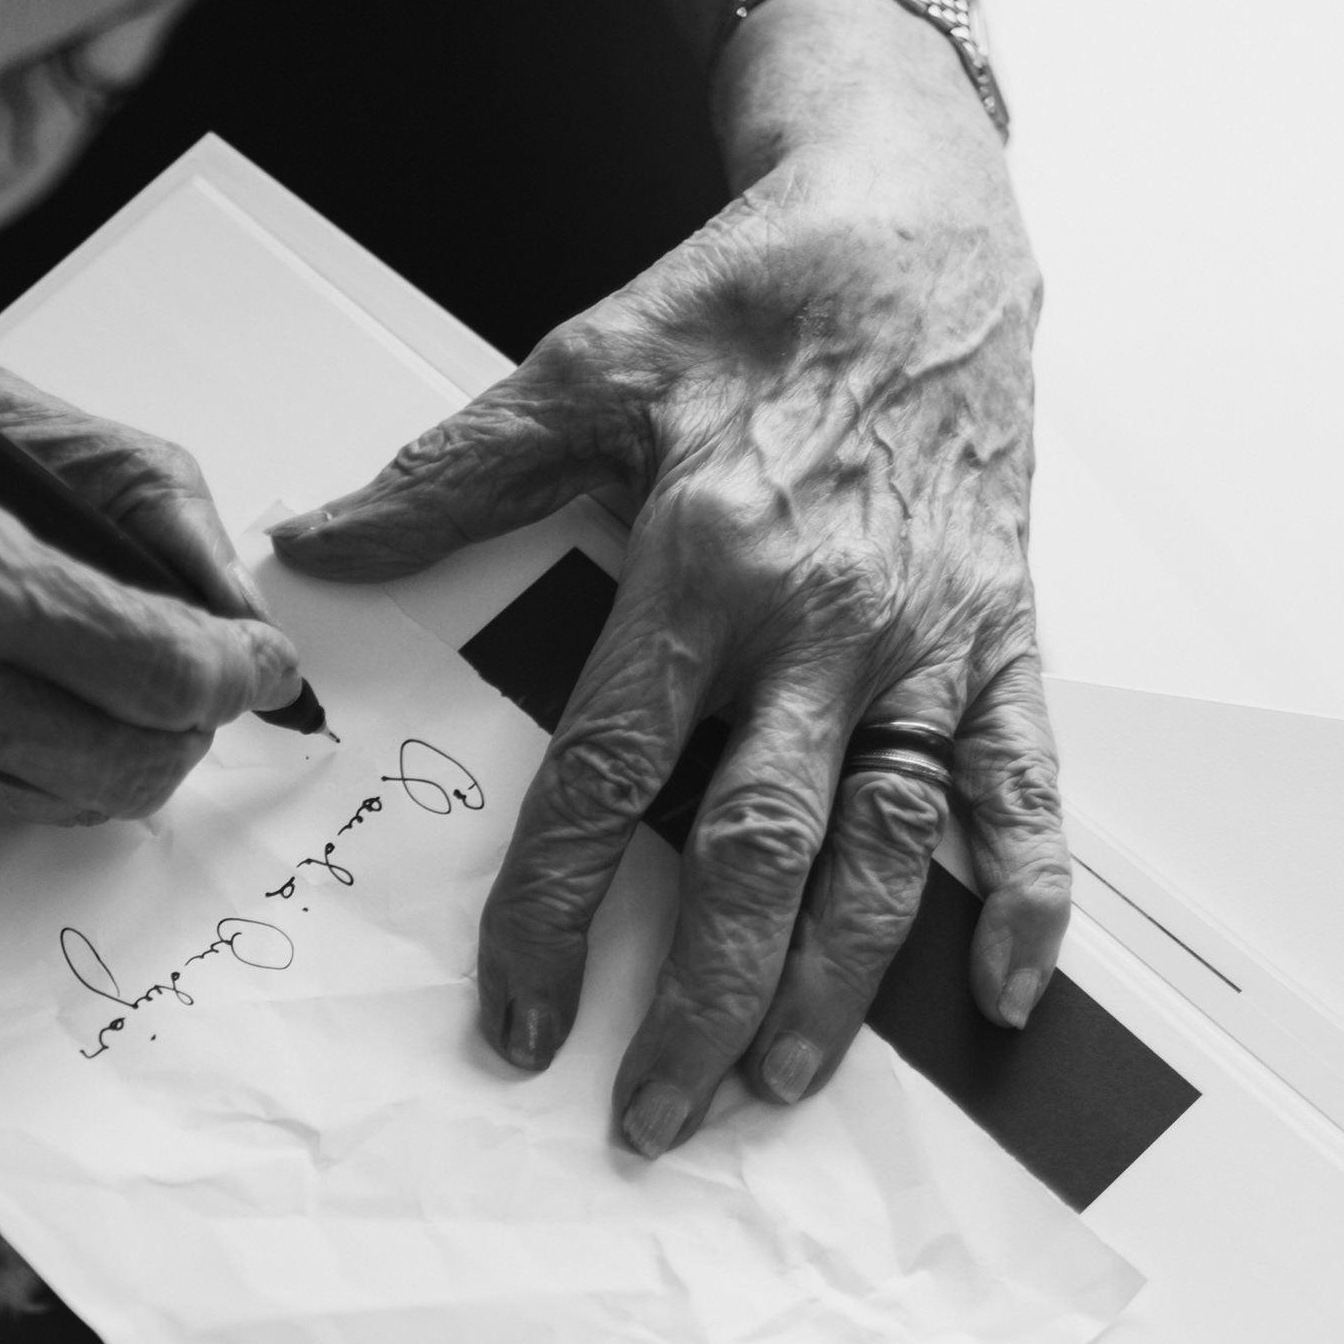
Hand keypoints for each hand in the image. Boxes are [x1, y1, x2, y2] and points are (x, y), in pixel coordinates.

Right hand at [0, 291, 300, 821]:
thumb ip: (126, 502)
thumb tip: (221, 595)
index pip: (157, 673)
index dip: (239, 673)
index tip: (265, 657)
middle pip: (130, 769)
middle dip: (192, 727)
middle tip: (203, 672)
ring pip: (67, 805)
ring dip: (123, 752)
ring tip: (122, 677)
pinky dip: (42, 760)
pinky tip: (31, 690)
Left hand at [274, 110, 1063, 1155]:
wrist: (916, 230)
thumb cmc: (752, 303)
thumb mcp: (583, 367)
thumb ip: (448, 476)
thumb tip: (315, 541)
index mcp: (703, 568)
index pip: (605, 779)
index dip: (554, 913)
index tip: (519, 1017)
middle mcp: (819, 626)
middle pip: (750, 851)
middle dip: (698, 1000)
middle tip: (652, 1113)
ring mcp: (922, 645)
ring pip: (882, 846)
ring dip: (835, 981)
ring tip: (783, 1083)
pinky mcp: (1001, 641)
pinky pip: (1027, 786)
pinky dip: (1028, 892)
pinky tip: (1004, 992)